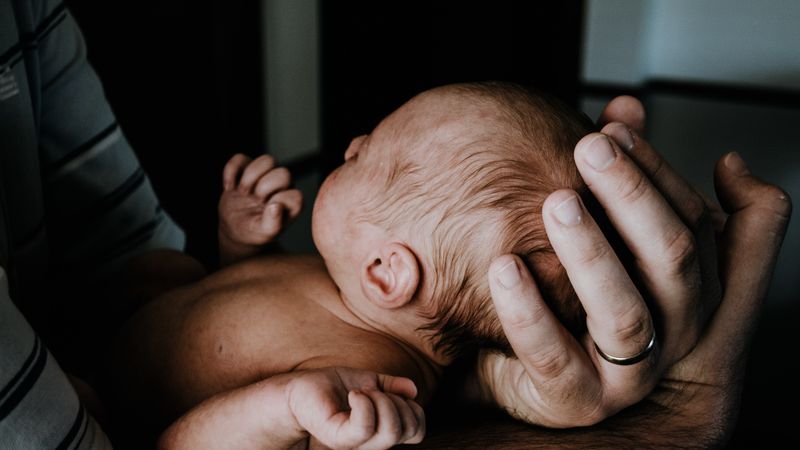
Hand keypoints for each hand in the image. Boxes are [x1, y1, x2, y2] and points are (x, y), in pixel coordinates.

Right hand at [218, 153, 302, 263]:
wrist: (234, 227)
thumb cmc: (254, 231)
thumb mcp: (264, 233)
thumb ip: (273, 223)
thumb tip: (276, 206)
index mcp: (290, 202)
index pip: (295, 195)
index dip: (279, 201)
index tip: (266, 210)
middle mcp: (282, 186)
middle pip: (283, 173)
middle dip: (265, 188)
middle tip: (254, 200)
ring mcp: (264, 174)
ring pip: (267, 160)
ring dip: (251, 177)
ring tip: (242, 192)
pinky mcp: (246, 168)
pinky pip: (240, 158)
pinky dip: (231, 172)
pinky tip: (229, 187)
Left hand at [286, 367, 424, 449]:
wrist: (301, 389)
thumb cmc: (334, 387)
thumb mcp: (371, 382)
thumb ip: (393, 387)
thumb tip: (413, 390)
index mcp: (383, 431)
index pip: (417, 430)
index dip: (414, 408)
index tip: (391, 392)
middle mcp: (372, 442)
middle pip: (407, 430)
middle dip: (397, 401)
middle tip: (373, 391)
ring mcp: (355, 443)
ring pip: (390, 430)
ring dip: (382, 401)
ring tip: (361, 392)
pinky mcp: (339, 438)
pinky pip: (364, 427)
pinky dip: (364, 403)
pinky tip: (353, 394)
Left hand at [476, 96, 791, 434]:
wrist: (537, 375)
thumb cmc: (579, 295)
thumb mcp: (609, 233)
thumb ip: (622, 175)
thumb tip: (624, 105)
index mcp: (690, 285)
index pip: (691, 218)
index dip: (654, 169)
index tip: (610, 126)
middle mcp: (675, 328)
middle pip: (672, 257)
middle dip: (632, 195)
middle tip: (589, 147)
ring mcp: (630, 371)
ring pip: (623, 311)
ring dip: (591, 251)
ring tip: (556, 202)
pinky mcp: (579, 400)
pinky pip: (552, 355)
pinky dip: (528, 309)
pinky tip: (502, 266)